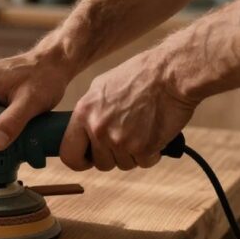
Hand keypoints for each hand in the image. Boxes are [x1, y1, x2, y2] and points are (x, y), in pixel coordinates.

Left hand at [60, 48, 197, 171]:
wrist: (171, 74)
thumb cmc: (140, 75)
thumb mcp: (102, 87)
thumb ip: (90, 112)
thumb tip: (84, 130)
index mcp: (84, 114)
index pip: (68, 154)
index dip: (79, 160)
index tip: (89, 159)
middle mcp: (99, 130)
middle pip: (100, 163)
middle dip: (113, 156)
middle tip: (126, 139)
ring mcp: (120, 141)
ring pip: (124, 165)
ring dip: (134, 154)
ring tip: (142, 130)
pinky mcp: (143, 148)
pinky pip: (144, 163)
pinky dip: (152, 153)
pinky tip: (155, 134)